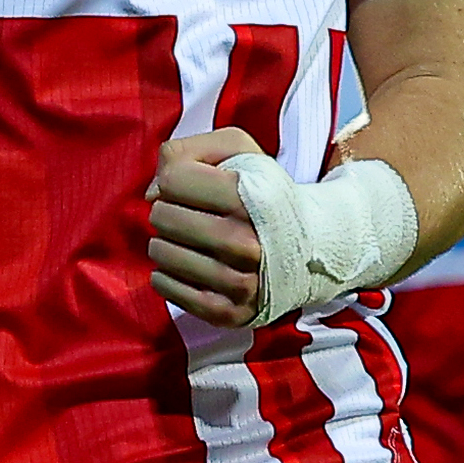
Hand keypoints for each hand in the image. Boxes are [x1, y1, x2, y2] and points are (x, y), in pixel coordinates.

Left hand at [150, 128, 267, 325]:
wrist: (311, 248)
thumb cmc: (264, 196)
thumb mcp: (240, 151)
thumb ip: (188, 151)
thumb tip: (152, 193)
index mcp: (250, 196)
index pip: (173, 179)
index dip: (174, 178)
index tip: (191, 188)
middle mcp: (246, 242)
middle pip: (162, 216)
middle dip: (167, 211)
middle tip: (188, 216)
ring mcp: (239, 282)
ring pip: (162, 254)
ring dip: (165, 244)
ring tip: (188, 241)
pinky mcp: (229, 312)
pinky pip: (170, 291)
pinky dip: (166, 278)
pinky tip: (184, 268)